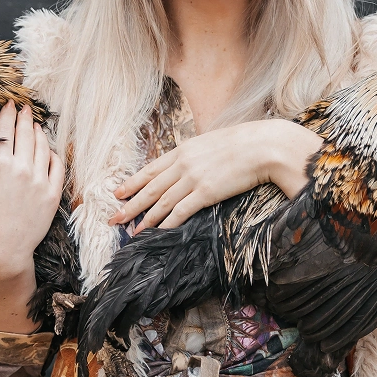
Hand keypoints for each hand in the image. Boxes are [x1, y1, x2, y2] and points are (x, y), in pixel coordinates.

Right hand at [0, 100, 64, 275]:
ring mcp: (40, 181)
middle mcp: (22, 169)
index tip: (9, 103)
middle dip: (25, 117)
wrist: (3, 250)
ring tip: (36, 125)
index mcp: (0, 165)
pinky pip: (57, 166)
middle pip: (26, 133)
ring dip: (39, 133)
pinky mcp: (52, 193)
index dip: (7, 114)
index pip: (5, 130)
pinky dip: (53, 154)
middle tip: (25, 108)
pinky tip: (48, 149)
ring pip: (43, 147)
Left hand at [109, 119, 322, 231]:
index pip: (151, 169)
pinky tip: (157, 233)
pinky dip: (166, 224)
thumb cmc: (243, 143)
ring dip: (145, 218)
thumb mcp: (212, 143)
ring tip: (132, 232)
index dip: (132, 182)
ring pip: (161, 202)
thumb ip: (197, 154)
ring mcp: (193, 178)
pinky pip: (180, 211)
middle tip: (114, 218)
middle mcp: (183, 164)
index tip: (117, 193)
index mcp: (183, 150)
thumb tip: (189, 164)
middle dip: (130, 204)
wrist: (262, 147)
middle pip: (150, 187)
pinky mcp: (206, 192)